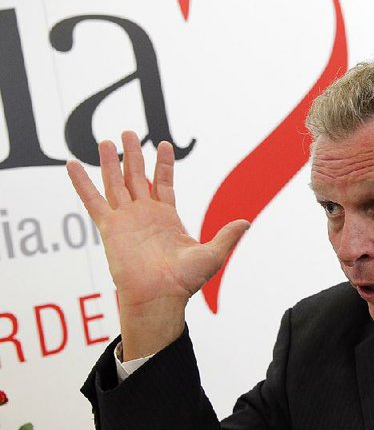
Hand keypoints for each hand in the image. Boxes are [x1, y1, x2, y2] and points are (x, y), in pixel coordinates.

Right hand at [67, 131, 249, 359]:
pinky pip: (92, 201)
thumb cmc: (185, 281)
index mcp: (167, 218)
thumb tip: (246, 222)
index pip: (164, 183)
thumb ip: (227, 235)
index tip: (163, 144)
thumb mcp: (213, 254)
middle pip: (136, 177)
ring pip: (115, 183)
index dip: (164, 163)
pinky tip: (71, 164)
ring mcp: (126, 220)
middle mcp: (144, 215)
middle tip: (128, 133)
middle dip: (133, 155)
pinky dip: (81, 183)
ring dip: (109, 162)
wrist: (161, 296)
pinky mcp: (110, 227)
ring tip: (105, 141)